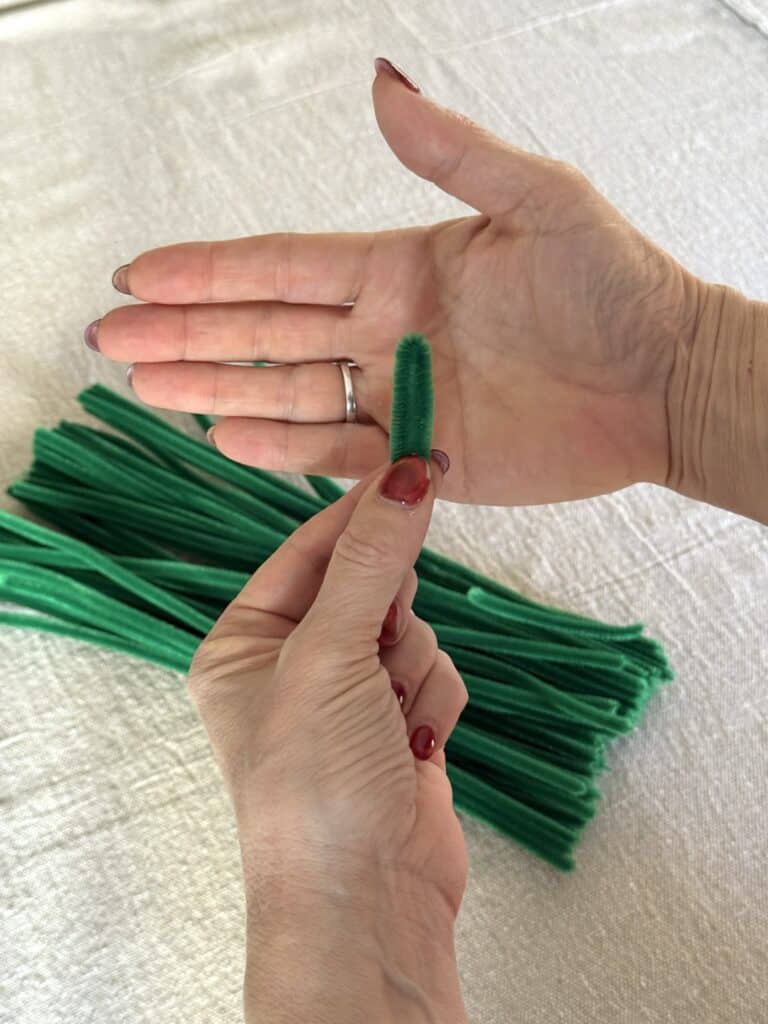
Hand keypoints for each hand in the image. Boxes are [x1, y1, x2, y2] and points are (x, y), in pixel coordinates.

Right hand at [90, 59, 700, 504]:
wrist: (665, 384)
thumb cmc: (617, 287)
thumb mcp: (543, 201)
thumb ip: (454, 156)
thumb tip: (381, 86)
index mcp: (401, 267)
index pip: (283, 266)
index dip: (209, 271)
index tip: (139, 274)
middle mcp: (387, 331)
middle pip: (266, 332)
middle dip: (187, 335)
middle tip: (113, 344)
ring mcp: (401, 396)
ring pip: (288, 393)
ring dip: (217, 388)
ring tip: (149, 388)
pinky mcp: (424, 458)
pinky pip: (338, 455)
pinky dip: (282, 449)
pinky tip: (225, 435)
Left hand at [188, 455, 467, 1022]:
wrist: (366, 906)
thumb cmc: (314, 784)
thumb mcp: (330, 657)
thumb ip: (372, 562)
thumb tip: (407, 474)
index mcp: (245, 644)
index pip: (309, 551)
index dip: (360, 513)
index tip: (413, 466)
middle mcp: (292, 666)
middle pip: (370, 586)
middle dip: (390, 618)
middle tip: (383, 648)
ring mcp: (348, 697)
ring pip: (412, 628)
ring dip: (413, 669)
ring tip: (392, 723)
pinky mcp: (398, 726)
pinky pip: (435, 672)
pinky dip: (434, 703)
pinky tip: (416, 749)